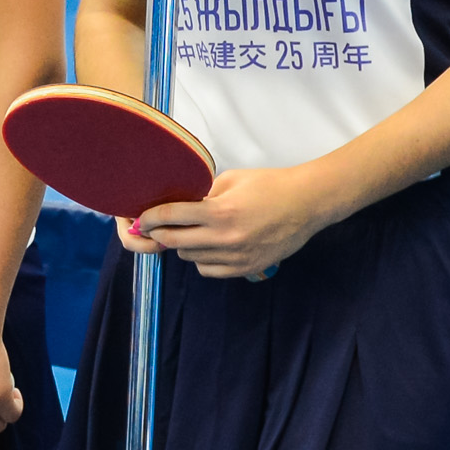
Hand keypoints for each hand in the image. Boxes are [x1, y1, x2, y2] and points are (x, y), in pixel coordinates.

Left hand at [134, 163, 336, 280]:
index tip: (140, 218)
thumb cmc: (271, 185)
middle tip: (155, 227)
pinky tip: (209, 246)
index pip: (170, 217)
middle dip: (159, 233)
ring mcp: (236, 257)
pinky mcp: (246, 269)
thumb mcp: (231, 180)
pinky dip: (202, 259)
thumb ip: (202, 194)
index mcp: (221, 212)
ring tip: (191, 232)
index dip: (149, 218)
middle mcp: (226, 238)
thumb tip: (174, 203)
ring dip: (183, 245)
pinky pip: (208, 270)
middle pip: (174, 242)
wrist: (308, 204)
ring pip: (190, 257)